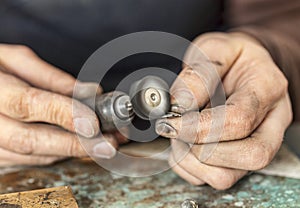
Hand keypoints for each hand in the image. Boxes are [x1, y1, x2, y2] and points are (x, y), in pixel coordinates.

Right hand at [0, 44, 123, 165]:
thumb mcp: (14, 59)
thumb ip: (52, 78)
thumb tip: (90, 91)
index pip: (30, 104)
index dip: (65, 114)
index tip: (94, 122)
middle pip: (33, 140)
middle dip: (76, 145)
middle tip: (108, 144)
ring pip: (35, 155)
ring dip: (72, 151)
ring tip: (102, 143)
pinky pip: (30, 160)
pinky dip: (57, 154)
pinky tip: (77, 145)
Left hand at [156, 32, 291, 189]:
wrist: (240, 68)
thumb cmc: (229, 58)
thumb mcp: (212, 49)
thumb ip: (198, 73)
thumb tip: (180, 103)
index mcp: (267, 88)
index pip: (239, 120)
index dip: (199, 127)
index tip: (170, 122)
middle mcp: (271, 122)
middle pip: (248, 156)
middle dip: (200, 148)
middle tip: (175, 128)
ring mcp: (258, 144)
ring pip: (228, 176)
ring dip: (191, 160)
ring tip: (178, 135)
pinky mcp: (240, 159)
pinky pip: (214, 180)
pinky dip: (189, 168)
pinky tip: (183, 145)